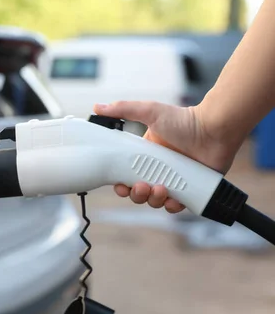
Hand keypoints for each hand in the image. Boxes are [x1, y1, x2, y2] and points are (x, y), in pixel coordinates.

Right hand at [93, 101, 237, 212]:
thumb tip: (97, 107)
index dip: (121, 185)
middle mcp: (158, 170)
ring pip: (156, 201)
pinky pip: (177, 206)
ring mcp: (174, 181)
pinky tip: (173, 199)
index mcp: (145, 156)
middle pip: (139, 192)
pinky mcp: (190, 190)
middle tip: (142, 186)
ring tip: (160, 189)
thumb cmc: (185, 120)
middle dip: (136, 195)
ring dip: (153, 200)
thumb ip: (123, 109)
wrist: (215, 128)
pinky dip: (172, 206)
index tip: (120, 185)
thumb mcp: (150, 112)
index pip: (126, 176)